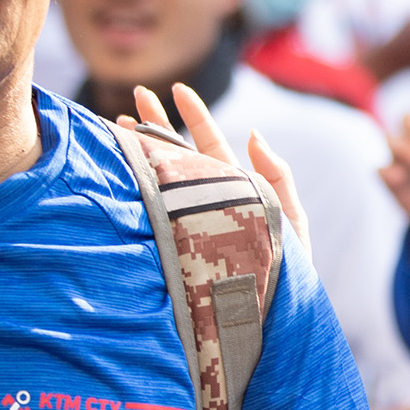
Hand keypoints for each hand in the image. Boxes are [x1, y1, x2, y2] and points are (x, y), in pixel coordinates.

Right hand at [131, 82, 311, 257]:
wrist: (273, 319)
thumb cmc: (288, 274)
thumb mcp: (290, 221)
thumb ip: (276, 177)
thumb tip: (253, 133)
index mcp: (233, 192)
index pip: (210, 148)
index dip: (194, 118)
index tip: (177, 90)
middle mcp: (205, 204)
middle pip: (179, 156)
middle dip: (159, 124)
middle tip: (136, 95)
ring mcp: (186, 222)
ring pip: (161, 179)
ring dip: (143, 150)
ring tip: (119, 125)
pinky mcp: (172, 244)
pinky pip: (152, 212)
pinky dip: (135, 190)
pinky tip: (118, 173)